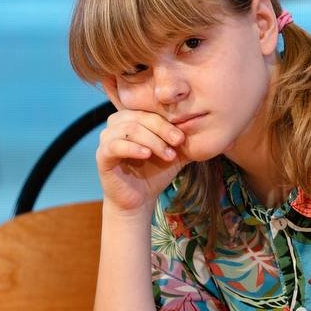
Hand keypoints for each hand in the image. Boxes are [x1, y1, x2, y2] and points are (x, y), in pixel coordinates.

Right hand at [96, 78, 189, 214]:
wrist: (140, 200)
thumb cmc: (155, 173)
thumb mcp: (174, 153)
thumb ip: (185, 139)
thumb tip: (208, 127)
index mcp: (132, 118)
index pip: (150, 110)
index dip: (167, 122)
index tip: (182, 137)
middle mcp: (117, 123)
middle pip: (140, 117)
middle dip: (162, 130)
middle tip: (178, 142)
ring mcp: (106, 138)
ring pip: (129, 129)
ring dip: (152, 141)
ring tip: (167, 154)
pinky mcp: (102, 155)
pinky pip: (115, 145)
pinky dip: (133, 148)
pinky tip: (146, 154)